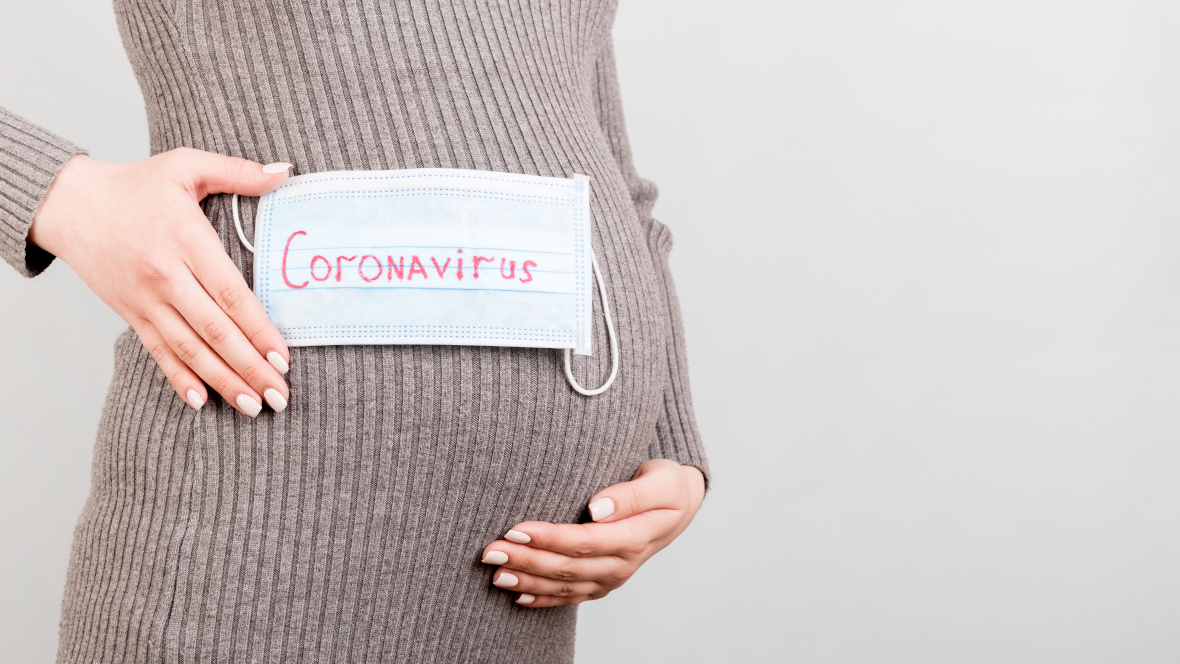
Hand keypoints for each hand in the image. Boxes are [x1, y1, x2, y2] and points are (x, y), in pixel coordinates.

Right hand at [29, 149, 293, 415]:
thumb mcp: (186, 166)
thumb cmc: (135, 185)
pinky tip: (201, 401)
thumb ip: (238, 172)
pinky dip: (179, 378)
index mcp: (185, 240)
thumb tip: (284, 171)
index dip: (259, 329)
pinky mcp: (130, 313)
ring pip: (190, 349)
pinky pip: (157, 352)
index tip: (283, 356)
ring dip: (223, 381)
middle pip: (215, 330)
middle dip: (250, 367)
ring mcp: (146, 299)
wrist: (70, 203)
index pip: (231, 294)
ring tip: (253, 406)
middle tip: (280, 395)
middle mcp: (166, 276)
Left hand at [480, 459, 705, 606]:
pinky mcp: (603, 583)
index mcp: (634, 538)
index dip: (549, 538)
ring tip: (495, 574)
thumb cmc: (666, 484)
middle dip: (526, 561)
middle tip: (490, 552)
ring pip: (564, 586)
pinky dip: (543, 599)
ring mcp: (612, 578)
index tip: (516, 528)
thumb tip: (597, 507)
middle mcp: (621, 564)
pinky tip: (518, 597)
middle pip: (567, 567)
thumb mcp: (661, 480)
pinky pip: (571, 597)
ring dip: (528, 582)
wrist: (679, 504)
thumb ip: (630, 494)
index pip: (585, 541)